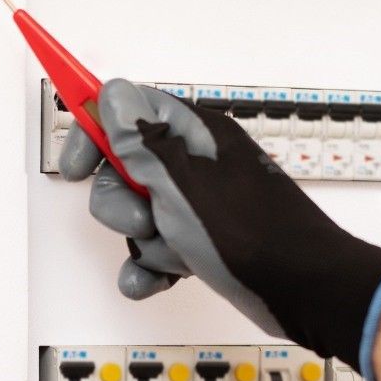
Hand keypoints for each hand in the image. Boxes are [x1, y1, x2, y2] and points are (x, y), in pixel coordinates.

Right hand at [58, 79, 380, 370]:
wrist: (305, 289)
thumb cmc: (250, 231)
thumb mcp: (183, 182)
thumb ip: (141, 138)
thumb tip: (111, 91)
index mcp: (194, 135)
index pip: (127, 112)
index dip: (93, 134)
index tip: (75, 167)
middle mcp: (195, 165)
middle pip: (124, 171)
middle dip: (121, 202)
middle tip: (146, 218)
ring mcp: (199, 206)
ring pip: (139, 216)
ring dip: (144, 242)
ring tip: (175, 253)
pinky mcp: (203, 243)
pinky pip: (155, 251)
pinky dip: (151, 269)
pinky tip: (156, 282)